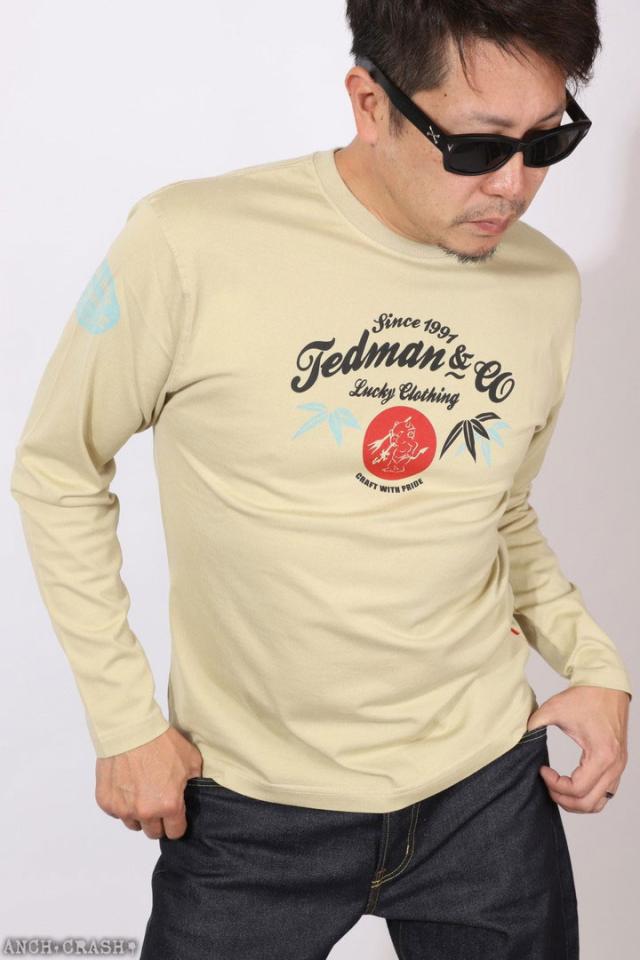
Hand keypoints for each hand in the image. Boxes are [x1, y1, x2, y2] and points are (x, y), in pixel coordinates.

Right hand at [95, 726, 203, 838]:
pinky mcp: (106, 801)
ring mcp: (123, 808)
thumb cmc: (161, 742)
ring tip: (141, 790)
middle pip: (153, 832)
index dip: (177, 823)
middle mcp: (145, 812)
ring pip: (133, 823)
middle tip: (158, 800)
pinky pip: (116, 812)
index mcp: (168, 805)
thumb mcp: (191, 760)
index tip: (175, 814)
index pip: (175, 832)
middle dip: (158, 820)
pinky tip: (127, 784)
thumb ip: (193, 783)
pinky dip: (122, 802)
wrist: (130, 728)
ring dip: (139, 813)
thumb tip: (190, 795)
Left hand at [526, 685, 629, 813]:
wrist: (607, 685)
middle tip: (547, 784)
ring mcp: (619, 767)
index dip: (555, 785)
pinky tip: (571, 783)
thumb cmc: (585, 697)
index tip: (542, 770)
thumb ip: (534, 724)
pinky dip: (588, 795)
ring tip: (557, 787)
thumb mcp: (554, 709)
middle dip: (563, 799)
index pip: (578, 789)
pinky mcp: (618, 764)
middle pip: (588, 803)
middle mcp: (614, 765)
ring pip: (599, 802)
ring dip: (576, 802)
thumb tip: (519, 738)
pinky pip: (605, 793)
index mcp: (602, 755)